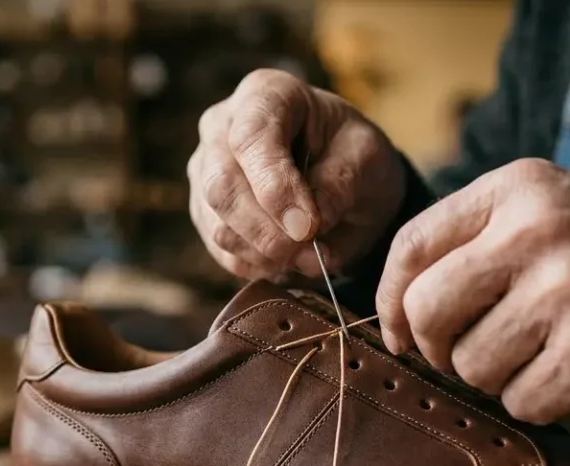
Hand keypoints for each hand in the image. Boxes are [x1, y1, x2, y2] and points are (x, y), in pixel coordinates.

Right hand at [188, 69, 405, 279]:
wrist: (344, 176)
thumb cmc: (353, 154)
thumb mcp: (365, 159)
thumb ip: (338, 185)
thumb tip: (305, 228)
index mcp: (264, 95)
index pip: (250, 138)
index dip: (274, 187)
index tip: (307, 226)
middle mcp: (221, 127)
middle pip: (222, 186)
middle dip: (268, 231)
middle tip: (312, 254)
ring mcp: (206, 170)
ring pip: (218, 225)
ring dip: (267, 254)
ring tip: (311, 258)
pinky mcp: (205, 211)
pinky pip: (221, 250)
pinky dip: (258, 266)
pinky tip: (290, 260)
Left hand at [375, 158, 569, 423]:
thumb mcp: (553, 210)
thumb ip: (476, 241)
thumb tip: (396, 312)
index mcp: (518, 189)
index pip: (411, 245)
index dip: (390, 300)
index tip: (399, 332)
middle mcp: (538, 231)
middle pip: (426, 311)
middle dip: (437, 348)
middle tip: (469, 355)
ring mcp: (567, 292)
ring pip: (470, 365)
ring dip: (497, 378)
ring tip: (542, 356)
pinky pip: (520, 401)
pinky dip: (540, 403)